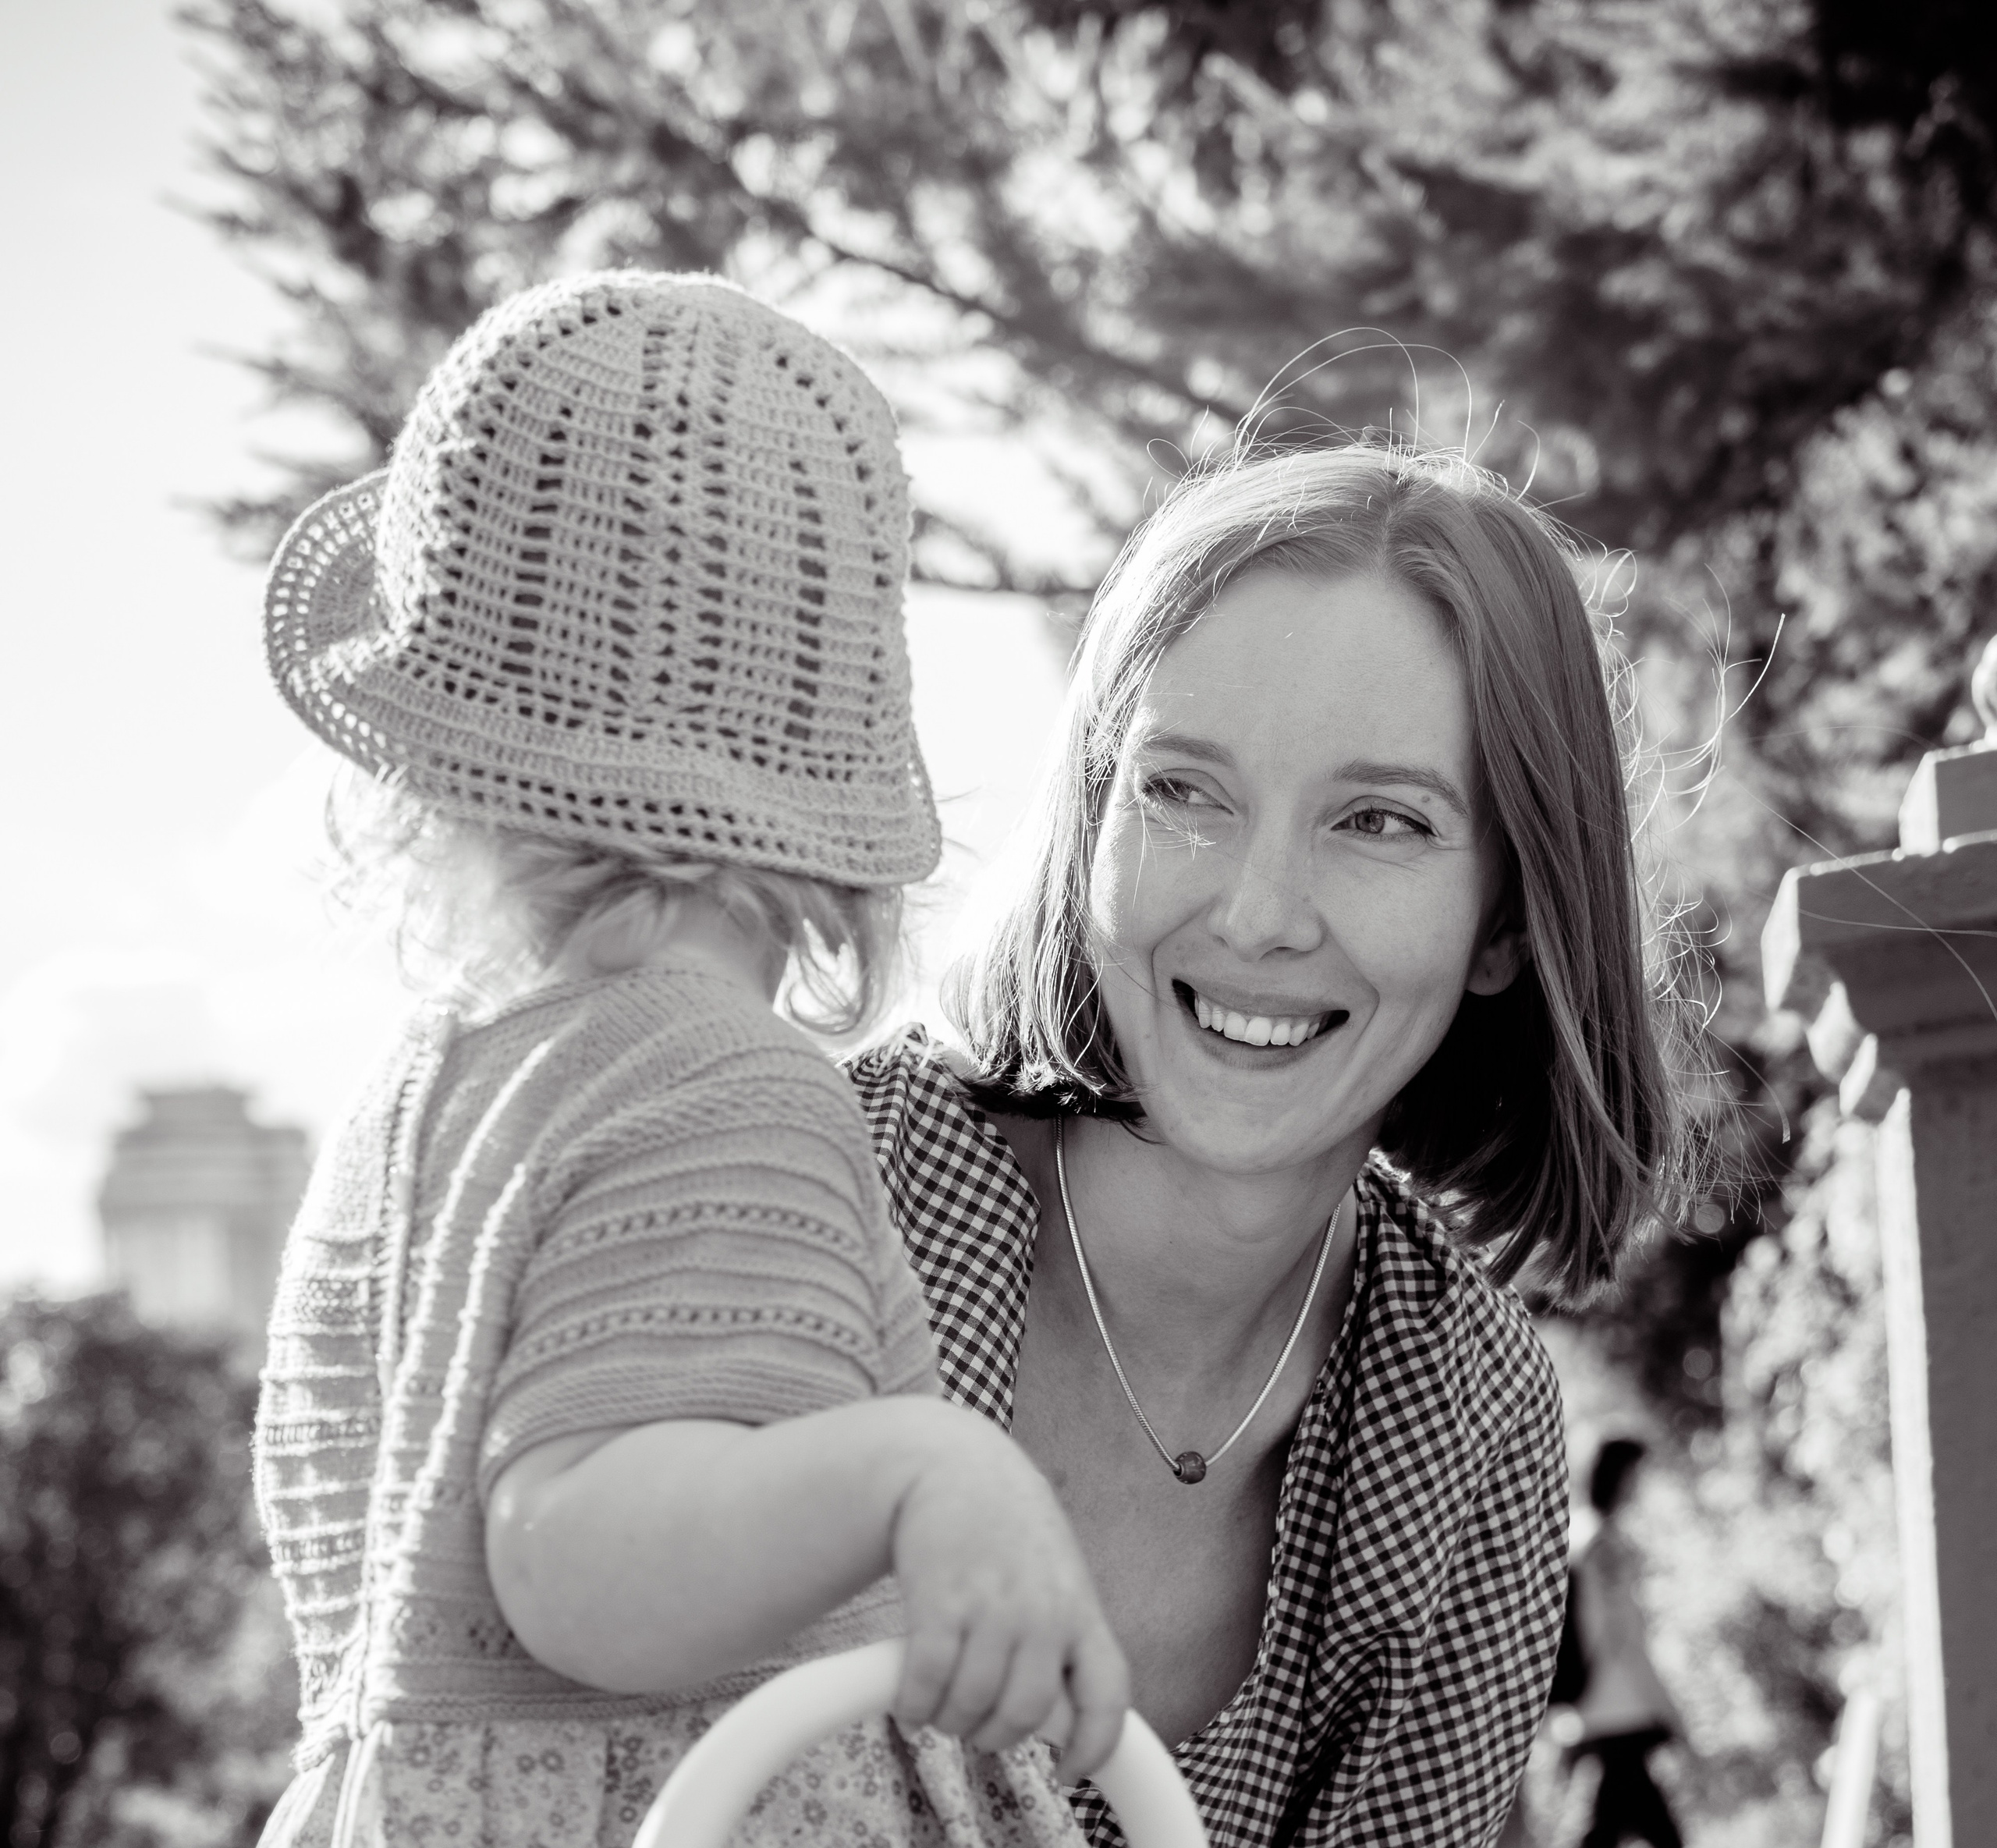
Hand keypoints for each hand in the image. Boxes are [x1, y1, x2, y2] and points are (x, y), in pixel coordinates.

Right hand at [888, 1422, 1128, 1780]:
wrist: (951, 1461)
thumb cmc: (1005, 1522)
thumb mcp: (1055, 1569)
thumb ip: (1062, 1628)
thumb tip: (1060, 1707)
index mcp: (1079, 1607)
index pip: (1107, 1694)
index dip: (1094, 1746)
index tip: (1069, 1771)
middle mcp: (1042, 1612)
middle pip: (1025, 1714)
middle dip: (995, 1735)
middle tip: (977, 1727)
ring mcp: (991, 1606)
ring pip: (972, 1706)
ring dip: (950, 1721)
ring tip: (939, 1709)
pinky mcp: (939, 1601)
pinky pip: (928, 1682)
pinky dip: (915, 1705)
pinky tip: (910, 1702)